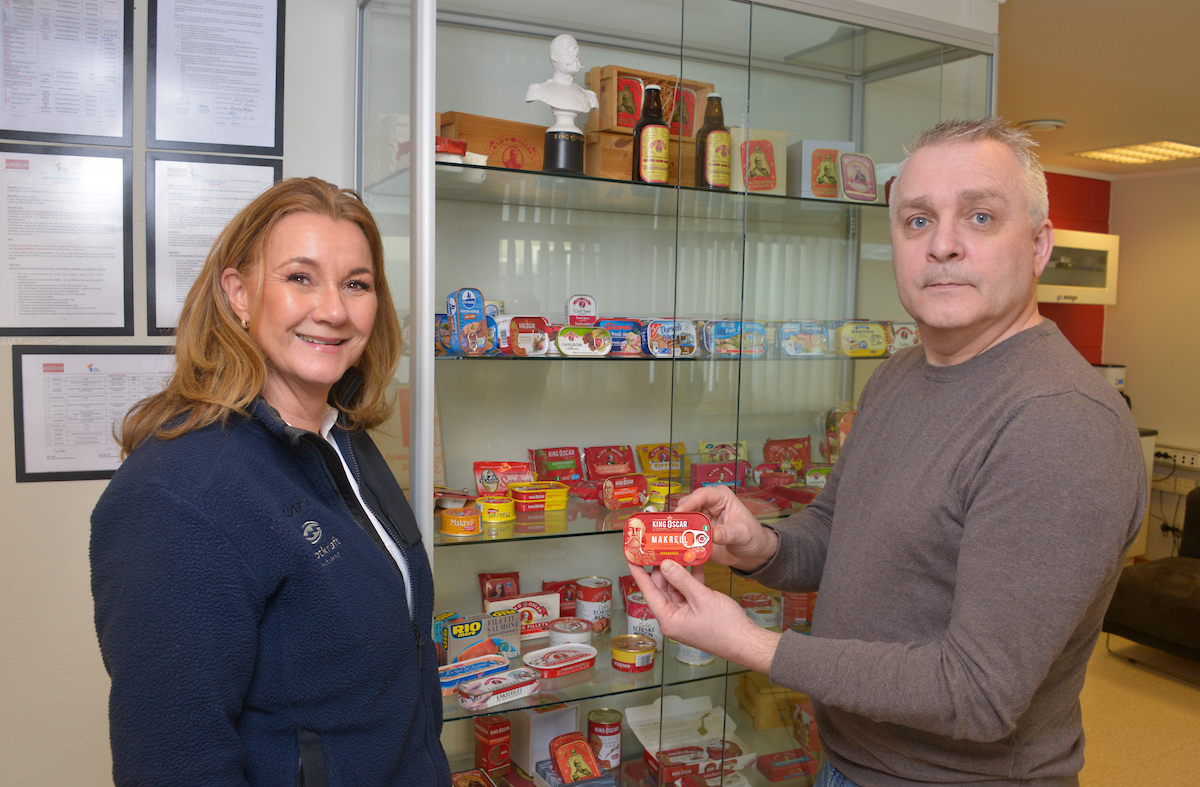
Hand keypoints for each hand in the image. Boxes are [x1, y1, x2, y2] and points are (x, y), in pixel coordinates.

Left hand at [628, 559, 779, 674]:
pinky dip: (691, 578)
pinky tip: (694, 562)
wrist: (746, 642)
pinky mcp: (697, 611)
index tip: (631, 557)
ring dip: (678, 571)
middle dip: (661, 568)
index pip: (648, 592)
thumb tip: (666, 565)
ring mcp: (685, 615)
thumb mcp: (701, 598)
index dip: (639, 573)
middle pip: (662, 588)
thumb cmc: (725, 627)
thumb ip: (682, 580)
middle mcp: (674, 617)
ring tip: (676, 550)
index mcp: (669, 619)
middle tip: (660, 548)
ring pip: (676, 588)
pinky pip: (689, 591)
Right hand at [673, 485, 777, 572]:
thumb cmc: (752, 536)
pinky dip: (679, 539)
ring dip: (677, 528)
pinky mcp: (696, 532)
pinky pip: (684, 534)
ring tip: (671, 538)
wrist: (751, 553)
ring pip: (682, 520)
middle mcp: (707, 505)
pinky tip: (676, 546)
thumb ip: (729, 533)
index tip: (679, 513)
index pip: (701, 495)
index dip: (689, 502)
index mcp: (720, 497)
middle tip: (671, 528)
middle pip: (687, 505)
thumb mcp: (743, 534)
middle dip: (679, 516)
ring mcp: (700, 519)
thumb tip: (714, 534)